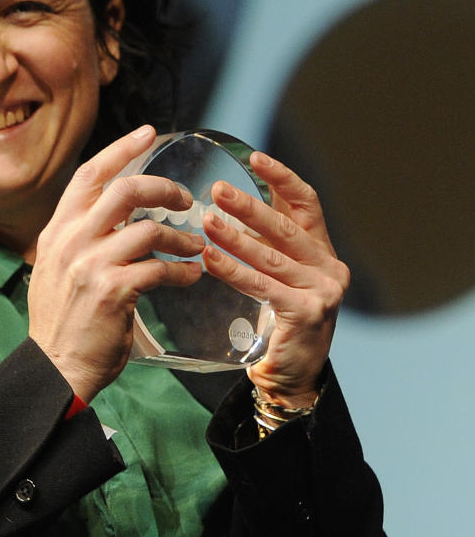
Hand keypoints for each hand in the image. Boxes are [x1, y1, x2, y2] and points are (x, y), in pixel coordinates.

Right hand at [28, 126, 206, 401]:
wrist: (55, 368)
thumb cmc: (62, 324)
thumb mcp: (56, 272)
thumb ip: (78, 241)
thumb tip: (112, 219)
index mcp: (57, 232)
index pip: (90, 175)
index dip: (122, 149)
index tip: (150, 133)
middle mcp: (71, 242)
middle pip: (126, 190)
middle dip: (165, 188)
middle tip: (186, 199)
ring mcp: (91, 265)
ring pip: (150, 229)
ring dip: (182, 237)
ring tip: (195, 248)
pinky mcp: (114, 292)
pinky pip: (160, 269)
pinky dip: (183, 272)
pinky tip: (191, 277)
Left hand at [201, 151, 349, 406]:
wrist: (292, 378)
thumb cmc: (278, 323)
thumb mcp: (279, 276)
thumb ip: (268, 243)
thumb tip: (235, 201)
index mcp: (322, 251)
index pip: (306, 203)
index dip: (282, 178)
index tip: (254, 158)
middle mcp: (329, 267)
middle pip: (286, 227)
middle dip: (249, 206)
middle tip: (215, 190)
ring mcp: (323, 290)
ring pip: (272, 257)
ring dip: (235, 238)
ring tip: (205, 223)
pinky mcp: (308, 312)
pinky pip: (264, 286)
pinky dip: (234, 271)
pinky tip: (210, 260)